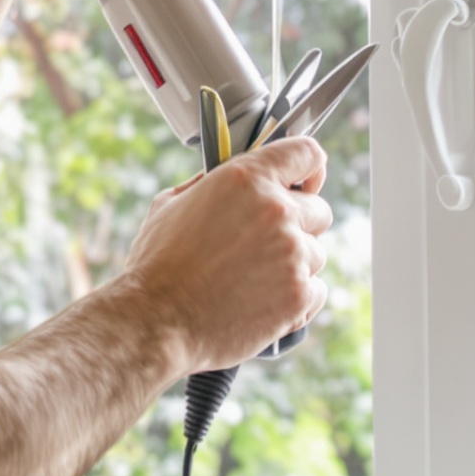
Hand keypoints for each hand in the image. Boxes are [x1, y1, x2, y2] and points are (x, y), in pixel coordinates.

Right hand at [112, 137, 331, 373]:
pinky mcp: (299, 295)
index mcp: (246, 179)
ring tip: (253, 279)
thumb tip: (221, 180)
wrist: (156, 321)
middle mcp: (276, 211)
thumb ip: (207, 185)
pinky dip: (296, 297)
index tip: (306, 182)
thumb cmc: (157, 265)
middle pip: (319, 210)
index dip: (309, 169)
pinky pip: (316, 290)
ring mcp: (293, 254)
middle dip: (297, 225)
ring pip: (316, 253)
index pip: (306, 154)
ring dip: (294, 264)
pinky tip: (263, 301)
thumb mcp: (170, 205)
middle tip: (263, 245)